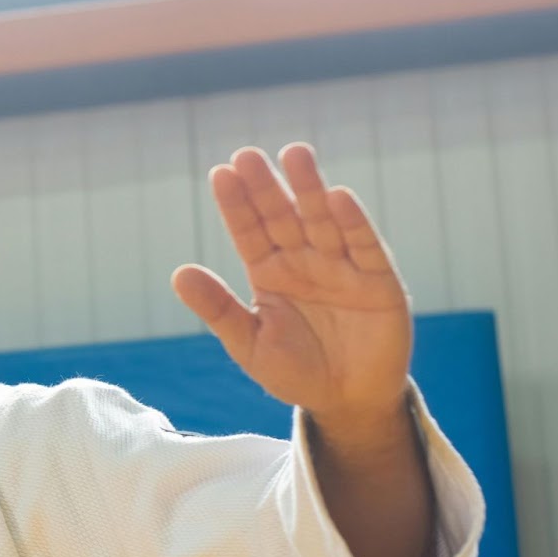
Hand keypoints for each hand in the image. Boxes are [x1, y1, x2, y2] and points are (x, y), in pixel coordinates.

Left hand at [171, 143, 411, 424]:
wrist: (346, 402)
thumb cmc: (295, 372)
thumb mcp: (249, 344)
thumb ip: (218, 309)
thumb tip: (179, 274)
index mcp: (270, 273)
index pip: (250, 232)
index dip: (237, 205)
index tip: (220, 174)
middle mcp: (305, 261)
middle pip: (283, 217)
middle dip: (267, 187)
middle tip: (247, 155)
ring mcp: (341, 267)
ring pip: (322, 220)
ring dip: (309, 189)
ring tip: (294, 154)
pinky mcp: (378, 280)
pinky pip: (364, 247)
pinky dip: (353, 223)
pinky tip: (339, 198)